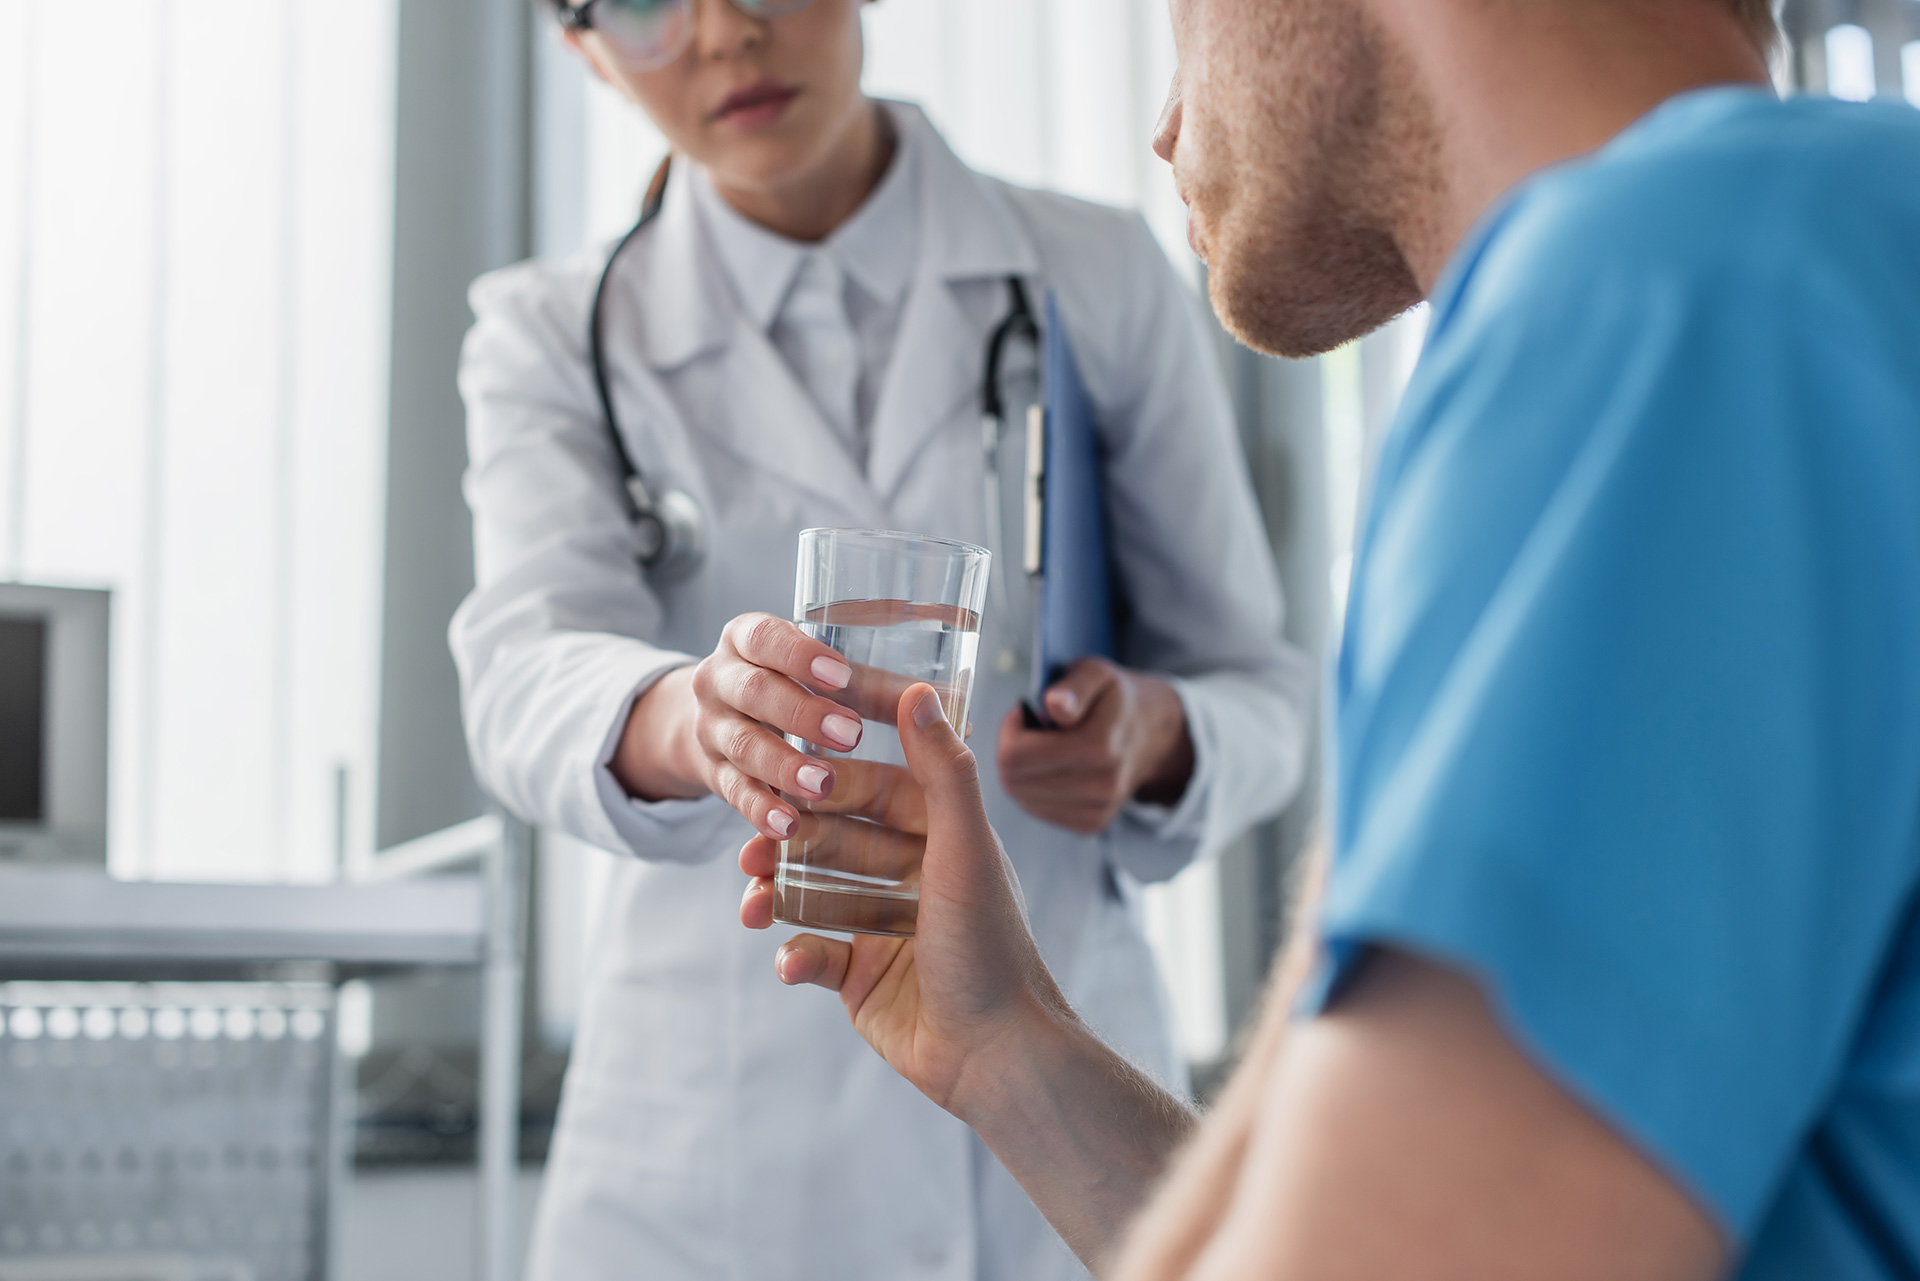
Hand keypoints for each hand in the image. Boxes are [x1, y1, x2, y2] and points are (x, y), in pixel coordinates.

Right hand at [610, 612, 909, 840]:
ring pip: (742, 745)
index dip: (797, 654)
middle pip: (752, 691)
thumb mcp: (826, 675)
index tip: (841, 675)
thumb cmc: (796, 689)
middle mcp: (721, 680)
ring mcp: (712, 730)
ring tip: (824, 784)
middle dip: (800, 712)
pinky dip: (761, 810)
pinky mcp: (716, 777)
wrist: (726, 725)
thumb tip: (955, 711)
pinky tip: (789, 826)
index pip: (763, 637)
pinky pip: (734, 795)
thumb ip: (883, 688)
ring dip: (783, 765)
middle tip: (849, 733)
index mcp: (748, 640)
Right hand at [742, 683, 1197, 1269]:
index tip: (788, 768)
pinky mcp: (862, 979)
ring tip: (751, 900)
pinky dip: (795, 955)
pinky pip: (813, 955)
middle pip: (836, 843)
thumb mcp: (964, 847)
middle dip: (792, 840)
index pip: (876, 793)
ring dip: (778, 894)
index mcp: (942, 839)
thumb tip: (920, 689)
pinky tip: (789, 960)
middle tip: (752, 841)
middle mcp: (913, 879)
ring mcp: (884, 930)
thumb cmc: (989, 944)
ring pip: (814, 896)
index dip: (832, 782)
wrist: (995, 1054)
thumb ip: (942, 770)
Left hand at [998, 658, 1196, 833]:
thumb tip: (1056, 706)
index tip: (1025, 712)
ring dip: (1023, 771)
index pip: (1016, 756)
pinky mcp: (1091, 824)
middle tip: (1033, 729)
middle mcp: (1102, 786)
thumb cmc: (1114, 699)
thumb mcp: (1096, 673)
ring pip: (1023, 797)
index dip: (1010, 731)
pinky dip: (1036, 789)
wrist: (1151, 733)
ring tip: (1045, 747)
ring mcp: (1097, 809)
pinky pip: (1039, 810)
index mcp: (1100, 747)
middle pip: (1014, 780)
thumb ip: (1074, 686)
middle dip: (1013, 751)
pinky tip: (1053, 768)